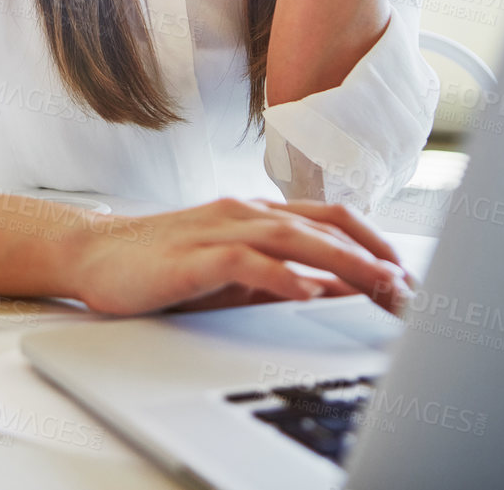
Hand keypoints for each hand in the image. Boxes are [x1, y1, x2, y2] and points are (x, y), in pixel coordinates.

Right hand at [64, 196, 414, 316]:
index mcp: (257, 214)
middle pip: (324, 227)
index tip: (407, 276)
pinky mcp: (194, 255)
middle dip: (373, 258)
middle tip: (408, 289)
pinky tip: (306, 292)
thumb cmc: (162, 265)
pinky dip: (281, 276)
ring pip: (294, 237)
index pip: (331, 219)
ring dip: (343, 263)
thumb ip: (282, 276)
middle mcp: (245, 213)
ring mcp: (220, 229)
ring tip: (379, 286)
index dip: (375, 243)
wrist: (94, 255)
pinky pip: (245, 261)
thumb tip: (336, 291)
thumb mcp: (234, 273)